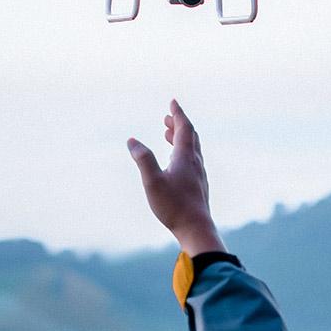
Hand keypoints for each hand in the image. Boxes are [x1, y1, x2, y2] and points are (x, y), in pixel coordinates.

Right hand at [127, 99, 225, 256]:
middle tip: (167, 117)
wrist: (197, 230)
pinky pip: (191, 161)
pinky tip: (175, 163)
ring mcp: (198, 175)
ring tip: (167, 135)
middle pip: (190, 136)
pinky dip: (182, 152)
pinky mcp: (198, 186)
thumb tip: (132, 140)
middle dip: (179, 124)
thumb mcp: (152, 181)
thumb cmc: (174, 206)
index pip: (185, 128)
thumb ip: (143, 159)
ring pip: (192, 149)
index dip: (178, 113)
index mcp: (186, 157)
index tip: (173, 101)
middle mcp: (195, 163)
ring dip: (180, 138)